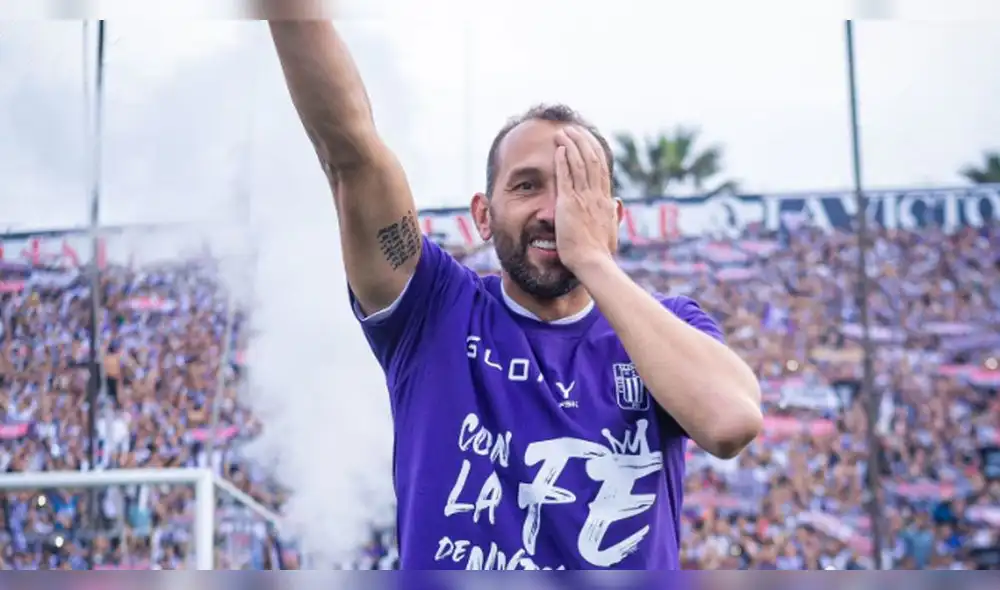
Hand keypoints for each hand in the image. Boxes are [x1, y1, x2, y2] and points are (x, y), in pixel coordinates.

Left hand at [553, 126, 617, 271]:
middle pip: (592, 160)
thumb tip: (618, 203)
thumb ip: (613, 214)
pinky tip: (558, 148)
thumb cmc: (599, 252)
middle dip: (582, 141)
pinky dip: (562, 161)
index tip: (588, 140)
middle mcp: (597, 196)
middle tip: (573, 129)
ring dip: (570, 145)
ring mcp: (584, 198)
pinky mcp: (569, 204)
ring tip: (562, 132)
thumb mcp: (611, 229)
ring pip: (579, 163)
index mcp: (606, 201)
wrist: (593, 263)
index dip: (595, 151)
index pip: (602, 169)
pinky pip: (566, 177)